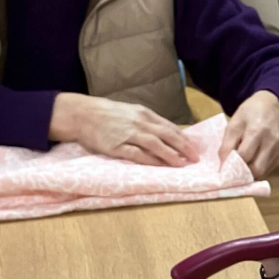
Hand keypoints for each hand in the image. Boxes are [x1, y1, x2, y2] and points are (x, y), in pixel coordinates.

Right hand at [49, 94, 198, 166]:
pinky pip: (136, 154)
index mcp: (144, 114)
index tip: (194, 147)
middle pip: (167, 135)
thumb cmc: (108, 114)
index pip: (169, 127)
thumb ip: (147, 122)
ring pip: (155, 145)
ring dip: (170, 155)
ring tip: (182, 164)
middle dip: (183, 147)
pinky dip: (150, 160)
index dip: (183, 138)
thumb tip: (166, 133)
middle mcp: (139, 123)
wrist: (83, 114)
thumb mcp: (131, 112)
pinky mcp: (116, 146)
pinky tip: (159, 166)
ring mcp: (128, 134)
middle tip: (195, 158)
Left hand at [220, 91, 278, 177]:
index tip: (224, 167)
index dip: (232, 164)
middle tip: (232, 170)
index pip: (244, 156)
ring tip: (241, 165)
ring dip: (249, 173)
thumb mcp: (233, 124)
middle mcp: (271, 142)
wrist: (270, 108)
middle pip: (256, 169)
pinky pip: (267, 170)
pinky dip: (256, 169)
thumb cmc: (248, 115)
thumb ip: (227, 145)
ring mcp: (278, 150)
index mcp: (256, 131)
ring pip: (262, 172)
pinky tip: (251, 160)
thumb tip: (223, 166)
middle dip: (242, 173)